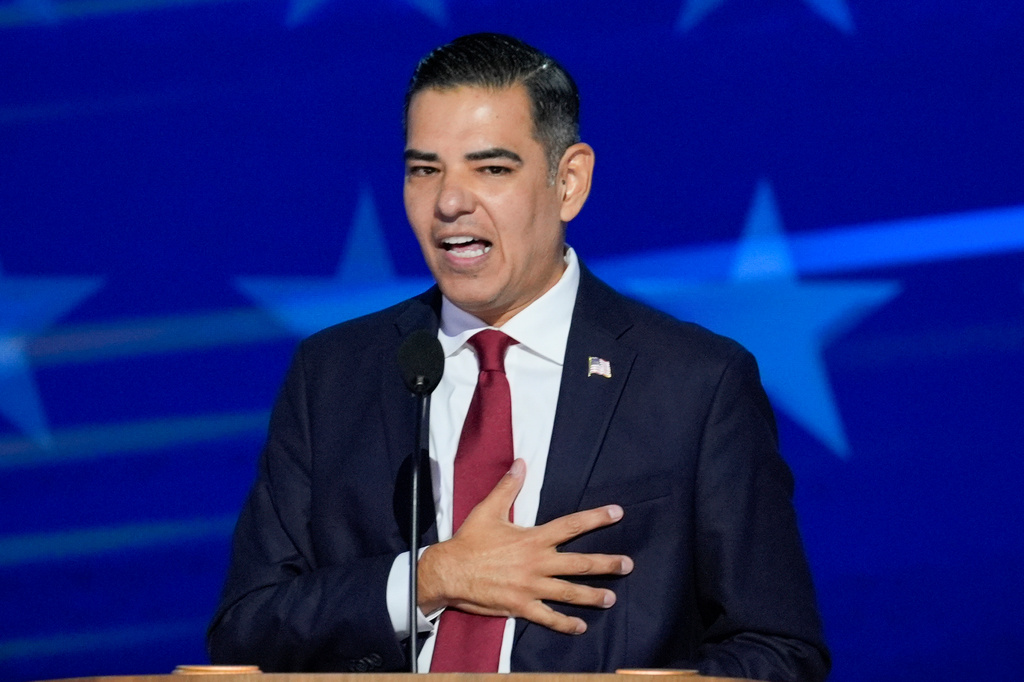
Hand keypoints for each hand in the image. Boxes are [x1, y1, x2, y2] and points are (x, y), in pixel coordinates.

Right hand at [417, 458, 632, 634]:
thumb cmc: (469, 541)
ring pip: (570, 593)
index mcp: (533, 539)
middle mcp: (537, 564)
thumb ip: (508, 487)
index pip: (571, 526)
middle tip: (628, 565)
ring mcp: (531, 587)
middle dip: (607, 564)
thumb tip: (521, 463)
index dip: (596, 518)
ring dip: (593, 596)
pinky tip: (581, 627)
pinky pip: (549, 617)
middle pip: (580, 564)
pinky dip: (566, 624)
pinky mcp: (521, 606)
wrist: (448, 572)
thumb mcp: (488, 510)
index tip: (617, 513)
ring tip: (612, 599)